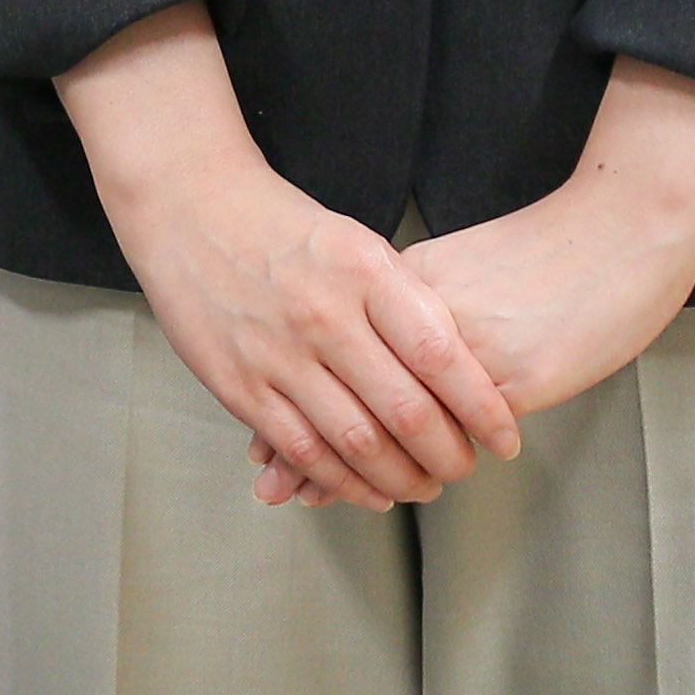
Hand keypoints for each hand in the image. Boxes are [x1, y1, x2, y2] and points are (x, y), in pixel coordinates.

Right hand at [58, 5, 519, 511]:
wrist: (189, 205)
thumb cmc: (281, 224)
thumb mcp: (356, 241)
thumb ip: (404, 299)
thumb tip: (458, 367)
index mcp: (364, 271)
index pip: (441, 356)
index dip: (482, 409)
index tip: (506, 437)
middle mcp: (325, 314)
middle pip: (407, 412)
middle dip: (449, 456)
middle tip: (465, 468)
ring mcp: (279, 354)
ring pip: (359, 443)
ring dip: (403, 478)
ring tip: (425, 485)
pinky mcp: (240, 386)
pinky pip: (304, 452)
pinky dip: (344, 482)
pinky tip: (369, 489)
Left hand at [300, 60, 694, 502]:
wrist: (626, 223)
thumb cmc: (553, 251)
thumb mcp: (467, 273)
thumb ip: (417, 313)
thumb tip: (375, 361)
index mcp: (404, 279)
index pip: (331, 347)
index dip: (295, 394)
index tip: (263, 438)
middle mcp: (419, 310)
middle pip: (346, 385)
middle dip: (306, 442)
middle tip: (274, 485)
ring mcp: (462, 345)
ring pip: (387, 418)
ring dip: (349, 466)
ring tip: (312, 494)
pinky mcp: (510, 375)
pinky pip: (448, 432)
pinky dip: (411, 463)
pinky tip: (396, 487)